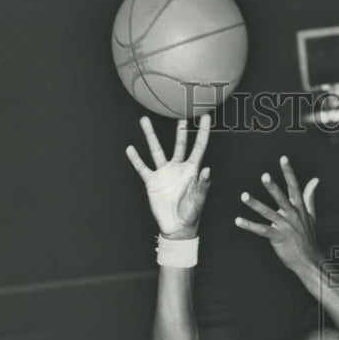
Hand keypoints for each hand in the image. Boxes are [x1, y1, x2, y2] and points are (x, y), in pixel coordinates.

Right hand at [126, 114, 210, 238]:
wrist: (176, 227)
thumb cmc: (191, 214)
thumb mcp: (198, 199)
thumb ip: (202, 184)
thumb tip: (208, 169)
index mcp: (192, 170)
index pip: (199, 147)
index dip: (203, 132)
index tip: (206, 116)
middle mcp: (178, 168)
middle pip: (179, 143)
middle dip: (180, 129)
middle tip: (180, 112)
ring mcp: (164, 173)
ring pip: (156, 150)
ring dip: (150, 135)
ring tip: (144, 120)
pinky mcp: (152, 182)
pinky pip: (142, 168)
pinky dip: (136, 159)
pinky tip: (130, 148)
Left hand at [235, 157, 319, 271]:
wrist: (308, 260)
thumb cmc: (308, 237)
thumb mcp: (311, 215)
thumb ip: (310, 196)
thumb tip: (315, 180)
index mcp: (299, 208)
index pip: (294, 187)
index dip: (289, 172)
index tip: (283, 158)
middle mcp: (292, 215)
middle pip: (281, 198)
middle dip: (272, 187)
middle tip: (264, 176)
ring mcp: (285, 227)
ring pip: (268, 213)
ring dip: (255, 204)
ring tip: (244, 195)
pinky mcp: (278, 238)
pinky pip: (262, 230)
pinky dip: (249, 225)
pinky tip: (238, 220)